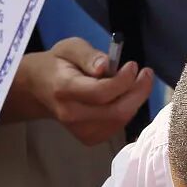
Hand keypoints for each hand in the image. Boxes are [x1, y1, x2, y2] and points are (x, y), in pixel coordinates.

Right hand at [22, 38, 154, 144]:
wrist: (40, 89)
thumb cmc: (58, 63)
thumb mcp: (70, 47)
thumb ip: (88, 55)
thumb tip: (105, 66)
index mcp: (64, 89)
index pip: (100, 92)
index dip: (123, 81)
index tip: (134, 65)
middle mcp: (71, 114)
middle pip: (115, 111)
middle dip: (137, 92)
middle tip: (146, 74)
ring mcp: (80, 130)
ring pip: (119, 120)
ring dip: (134, 100)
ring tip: (136, 82)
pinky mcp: (89, 138)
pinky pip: (117, 126)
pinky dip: (127, 110)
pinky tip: (124, 97)